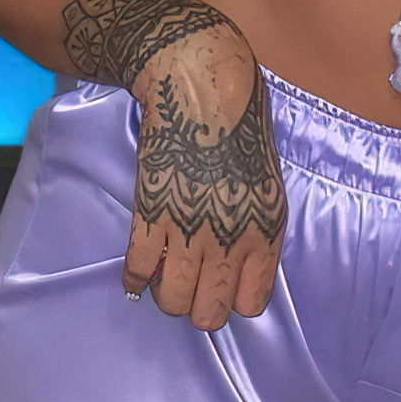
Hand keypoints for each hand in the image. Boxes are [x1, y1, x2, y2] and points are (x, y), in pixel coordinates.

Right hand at [123, 32, 287, 328]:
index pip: (251, 303)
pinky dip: (134, 277)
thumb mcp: (266, 183)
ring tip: (163, 276)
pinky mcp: (152, 212)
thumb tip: (239, 268)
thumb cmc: (239, 128)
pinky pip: (139, 268)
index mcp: (266, 230)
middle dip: (195, 307)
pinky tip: (136, 272)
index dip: (231, 300)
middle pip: (209, 313)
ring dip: (164, 294)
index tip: (218, 287)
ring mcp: (190, 228)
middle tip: (187, 285)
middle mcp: (231, 237)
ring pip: (173, 300)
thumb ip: (255, 228)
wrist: (202, 88)